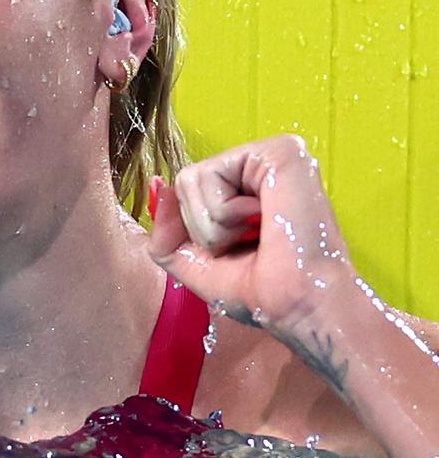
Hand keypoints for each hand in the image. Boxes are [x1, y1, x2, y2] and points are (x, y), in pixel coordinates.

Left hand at [148, 135, 355, 336]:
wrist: (298, 306)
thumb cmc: (260, 290)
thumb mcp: (195, 264)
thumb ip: (166, 231)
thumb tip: (159, 186)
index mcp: (245, 188)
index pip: (184, 193)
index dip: (196, 232)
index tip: (238, 251)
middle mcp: (257, 166)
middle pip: (183, 184)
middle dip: (203, 229)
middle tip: (250, 243)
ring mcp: (268, 155)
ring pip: (188, 180)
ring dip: (214, 224)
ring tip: (258, 232)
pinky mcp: (276, 151)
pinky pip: (208, 174)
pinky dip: (224, 212)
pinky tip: (263, 220)